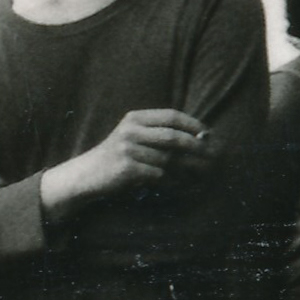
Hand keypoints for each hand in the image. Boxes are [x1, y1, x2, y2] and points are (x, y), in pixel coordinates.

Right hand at [49, 109, 215, 210]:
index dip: (193, 124)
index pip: (171, 115)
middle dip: (196, 146)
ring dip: (186, 168)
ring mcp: (127, 149)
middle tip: (213, 155)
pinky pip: (159, 174)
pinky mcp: (127, 168)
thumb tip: (199, 138)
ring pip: (167, 158)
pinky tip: (177, 184)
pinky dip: (171, 180)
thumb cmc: (117, 157)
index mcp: (135, 118)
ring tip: (200, 173)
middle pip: (173, 136)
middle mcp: (131, 130)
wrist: (86, 175)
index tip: (208, 134)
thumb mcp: (133, 137)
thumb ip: (159, 133)